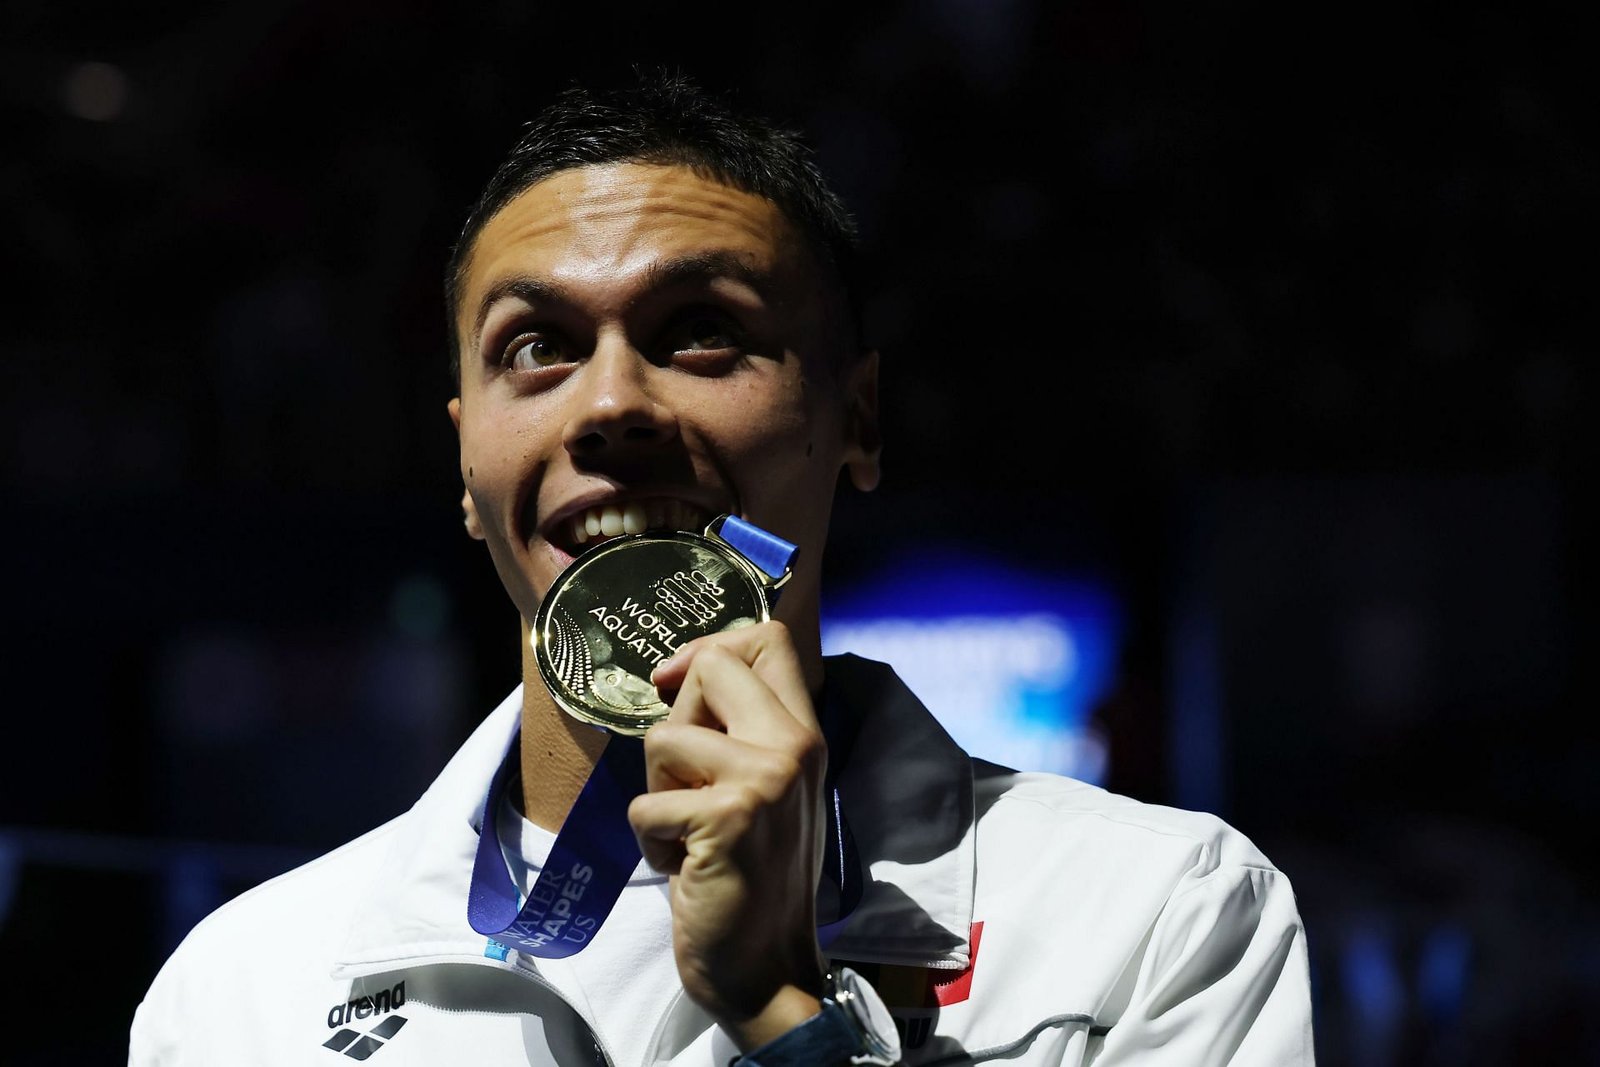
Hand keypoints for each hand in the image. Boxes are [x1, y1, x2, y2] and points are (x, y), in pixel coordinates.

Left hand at [628, 621, 829, 1050]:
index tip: (679, 686)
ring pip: (662, 739)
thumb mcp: (763, 787)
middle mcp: (795, 745)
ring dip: (657, 795)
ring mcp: (765, 779)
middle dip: (675, 723)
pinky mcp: (727, 817)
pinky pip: (644, 806)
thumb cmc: (751, 875)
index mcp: (804, 734)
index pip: (768, 639)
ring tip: (690, 835)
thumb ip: (737, 728)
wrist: (764, 966)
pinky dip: (650, 844)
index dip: (709, 650)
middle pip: (711, 666)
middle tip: (690, 784)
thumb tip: (678, 672)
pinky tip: (686, 868)